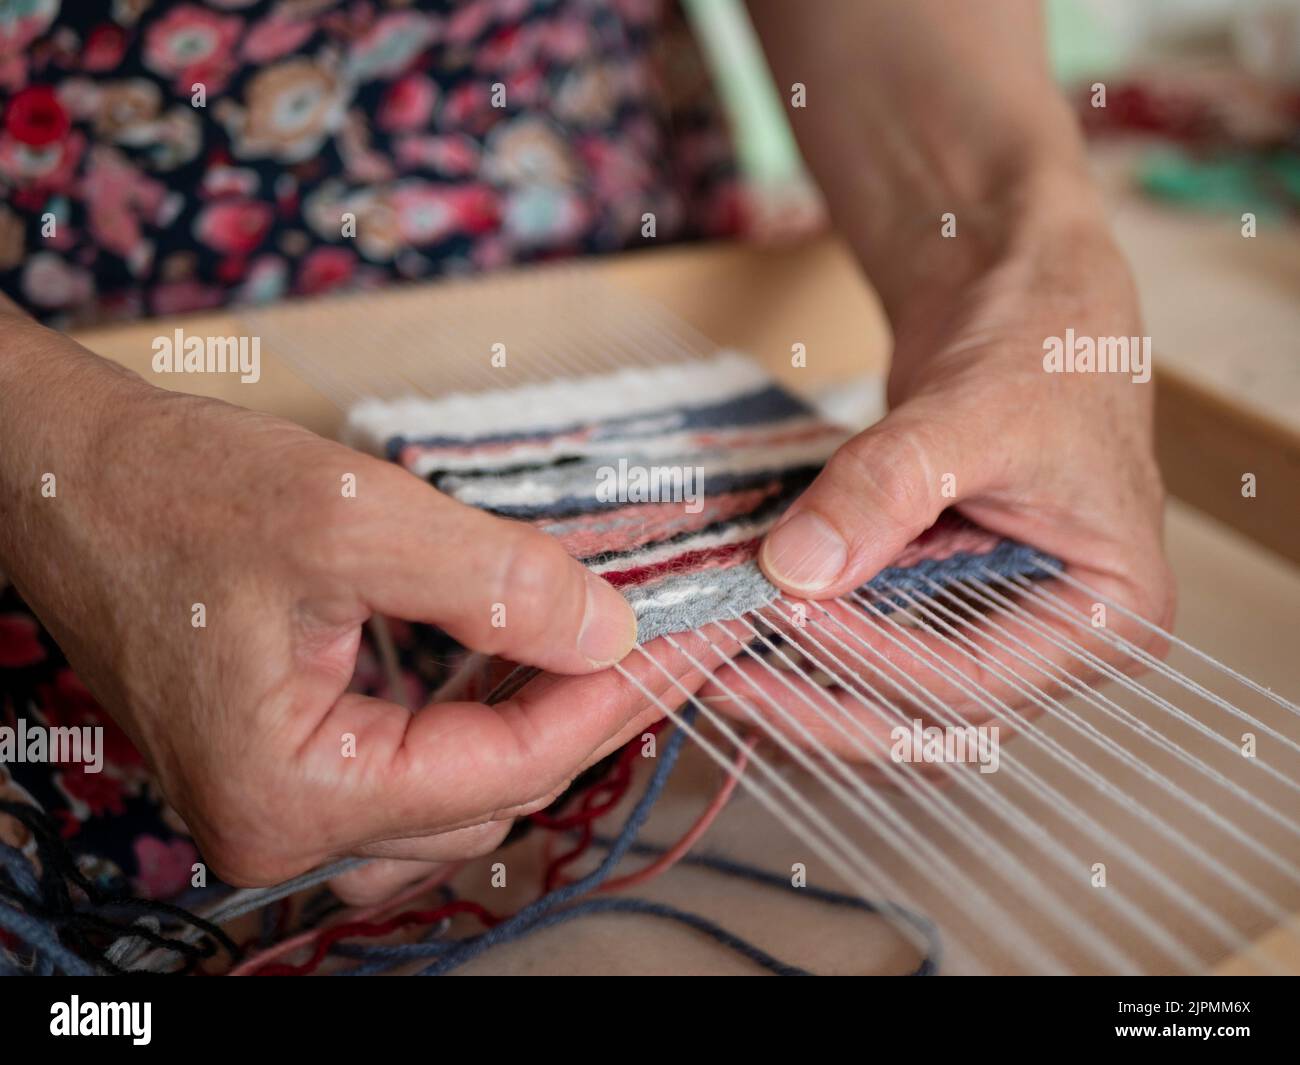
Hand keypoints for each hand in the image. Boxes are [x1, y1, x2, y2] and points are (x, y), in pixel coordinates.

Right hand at [1, 330, 711, 902]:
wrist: (67, 478)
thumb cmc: (174, 492)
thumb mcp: (354, 520)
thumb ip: (497, 584)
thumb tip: (610, 632)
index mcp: (291, 792)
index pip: (501, 769)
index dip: (605, 703)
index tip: (681, 645)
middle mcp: (282, 827)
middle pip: (489, 792)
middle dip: (582, 712)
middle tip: (663, 638)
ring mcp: (281, 803)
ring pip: (458, 791)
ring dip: (535, 721)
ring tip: (604, 648)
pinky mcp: (286, 764)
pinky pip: (413, 769)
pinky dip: (477, 720)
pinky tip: (517, 663)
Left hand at [755, 207, 1173, 733]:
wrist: (1020, 298)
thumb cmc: (1040, 343)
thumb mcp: (972, 412)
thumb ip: (888, 489)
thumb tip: (797, 569)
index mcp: (1112, 615)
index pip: (975, 681)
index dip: (871, 662)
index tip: (784, 616)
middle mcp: (1058, 647)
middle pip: (929, 723)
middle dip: (822, 712)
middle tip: (722, 681)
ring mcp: (998, 636)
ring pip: (893, 711)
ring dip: (804, 699)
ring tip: (717, 668)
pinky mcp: (941, 613)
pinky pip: (871, 663)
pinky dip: (808, 662)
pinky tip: (742, 643)